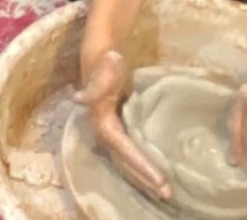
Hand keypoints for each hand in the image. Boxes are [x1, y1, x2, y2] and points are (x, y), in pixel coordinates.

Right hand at [76, 45, 171, 201]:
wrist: (101, 51)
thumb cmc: (106, 58)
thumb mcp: (104, 66)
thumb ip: (95, 83)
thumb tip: (79, 100)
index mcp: (100, 120)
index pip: (121, 149)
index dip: (139, 165)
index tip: (160, 179)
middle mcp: (103, 130)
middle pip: (123, 160)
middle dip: (143, 177)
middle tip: (167, 194)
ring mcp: (110, 130)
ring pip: (125, 159)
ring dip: (142, 175)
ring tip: (164, 191)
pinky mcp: (118, 127)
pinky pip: (129, 151)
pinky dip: (141, 163)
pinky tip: (155, 171)